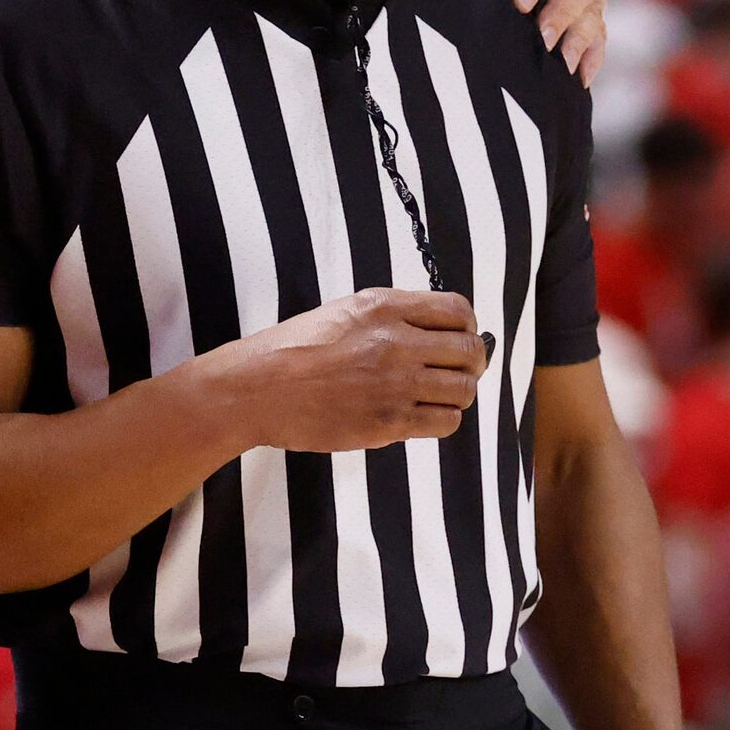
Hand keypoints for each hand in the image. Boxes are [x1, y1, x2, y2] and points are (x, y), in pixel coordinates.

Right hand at [205, 289, 488, 452]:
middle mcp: (396, 341)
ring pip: (463, 389)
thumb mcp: (343, 312)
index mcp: (384, 307)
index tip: (462, 338)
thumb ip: (390, 317)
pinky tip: (424, 416)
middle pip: (469, 350)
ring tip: (438, 396)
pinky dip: (443, 419)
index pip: (457, 310)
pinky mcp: (389, 422)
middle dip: (472, 362)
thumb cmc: (292, 350)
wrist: (258, 389)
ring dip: (458, 393)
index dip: (469, 326)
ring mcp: (395, 383)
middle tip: (459, 371)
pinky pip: (445, 422)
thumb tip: (433, 332)